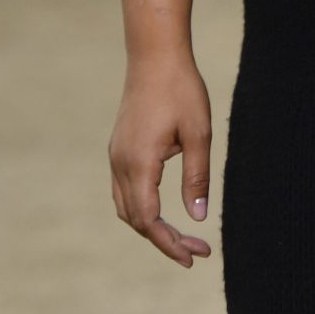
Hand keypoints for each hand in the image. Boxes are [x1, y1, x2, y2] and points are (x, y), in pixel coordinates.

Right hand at [109, 53, 212, 265]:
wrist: (154, 56)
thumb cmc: (181, 90)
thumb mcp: (199, 134)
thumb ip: (196, 177)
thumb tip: (198, 217)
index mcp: (140, 163)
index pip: (149, 220)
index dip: (170, 244)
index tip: (194, 257)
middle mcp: (120, 164)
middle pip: (136, 220)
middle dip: (165, 240)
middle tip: (197, 251)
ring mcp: (115, 156)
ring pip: (126, 208)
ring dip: (151, 227)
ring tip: (182, 237)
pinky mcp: (118, 149)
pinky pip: (123, 191)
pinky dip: (141, 209)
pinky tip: (163, 210)